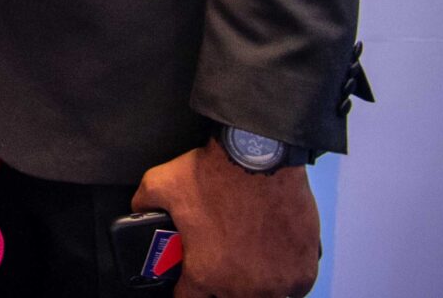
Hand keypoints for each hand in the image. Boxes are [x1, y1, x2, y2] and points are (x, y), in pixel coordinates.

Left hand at [134, 142, 320, 297]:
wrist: (260, 159)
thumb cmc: (211, 175)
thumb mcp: (159, 185)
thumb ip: (144, 204)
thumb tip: (137, 210)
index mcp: (205, 276)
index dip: (185, 290)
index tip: (189, 280)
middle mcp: (243, 289)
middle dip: (221, 285)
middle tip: (221, 264)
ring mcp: (278, 285)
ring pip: (263, 297)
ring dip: (254, 285)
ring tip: (249, 263)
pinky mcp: (304, 274)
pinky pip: (293, 289)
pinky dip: (284, 279)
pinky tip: (275, 261)